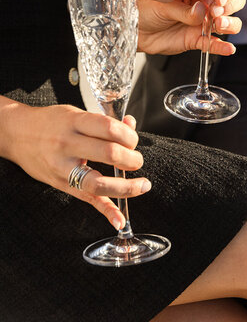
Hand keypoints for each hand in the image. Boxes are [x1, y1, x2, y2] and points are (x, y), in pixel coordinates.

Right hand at [0, 98, 148, 229]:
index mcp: (74, 122)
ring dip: (126, 187)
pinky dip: (106, 211)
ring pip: (98, 182)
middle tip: (137, 160)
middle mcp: (68, 144)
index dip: (129, 136)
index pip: (109, 128)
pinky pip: (87, 200)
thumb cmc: (52, 122)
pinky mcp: (61, 184)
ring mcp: (63, 167)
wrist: (18, 134)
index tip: (133, 140)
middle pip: (109, 153)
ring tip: (142, 185)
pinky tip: (120, 219)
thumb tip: (130, 125)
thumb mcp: (76, 113)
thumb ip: (104, 121)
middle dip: (132, 159)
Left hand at [137, 0, 245, 54]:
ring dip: (229, 23)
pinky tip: (229, 48)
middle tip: (217, 10)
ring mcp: (202, 22)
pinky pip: (213, 43)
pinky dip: (222, 46)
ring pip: (227, 22)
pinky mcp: (197, 39)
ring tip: (219, 25)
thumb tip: (202, 10)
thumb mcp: (164, 6)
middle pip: (229, 3)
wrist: (137, 31)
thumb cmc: (147, 11)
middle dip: (229, 5)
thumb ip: (184, 10)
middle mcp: (203, 5)